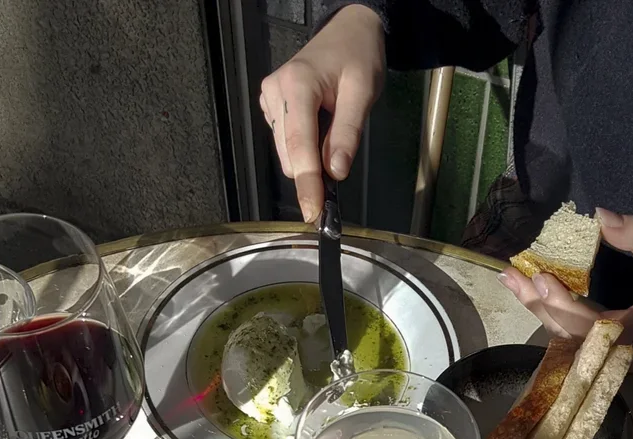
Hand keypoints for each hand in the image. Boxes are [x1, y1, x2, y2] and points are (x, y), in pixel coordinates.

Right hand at [260, 5, 384, 223]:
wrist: (347, 31)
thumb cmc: (358, 57)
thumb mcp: (363, 93)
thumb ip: (347, 133)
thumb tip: (335, 173)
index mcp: (296, 86)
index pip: (299, 147)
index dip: (307, 184)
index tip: (313, 213)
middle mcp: (275, 93)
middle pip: (290, 155)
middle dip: (312, 172)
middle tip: (340, 165)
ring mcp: (270, 99)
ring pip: (287, 153)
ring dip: (309, 158)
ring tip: (332, 133)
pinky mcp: (272, 106)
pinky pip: (286, 142)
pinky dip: (304, 147)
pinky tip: (319, 127)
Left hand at [498, 209, 632, 369]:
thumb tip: (600, 215)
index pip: (590, 324)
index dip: (561, 302)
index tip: (539, 275)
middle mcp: (626, 354)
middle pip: (571, 336)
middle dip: (538, 306)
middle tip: (509, 275)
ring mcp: (623, 360)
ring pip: (573, 342)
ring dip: (542, 313)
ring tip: (516, 284)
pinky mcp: (622, 357)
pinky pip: (583, 342)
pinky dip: (559, 320)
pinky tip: (540, 299)